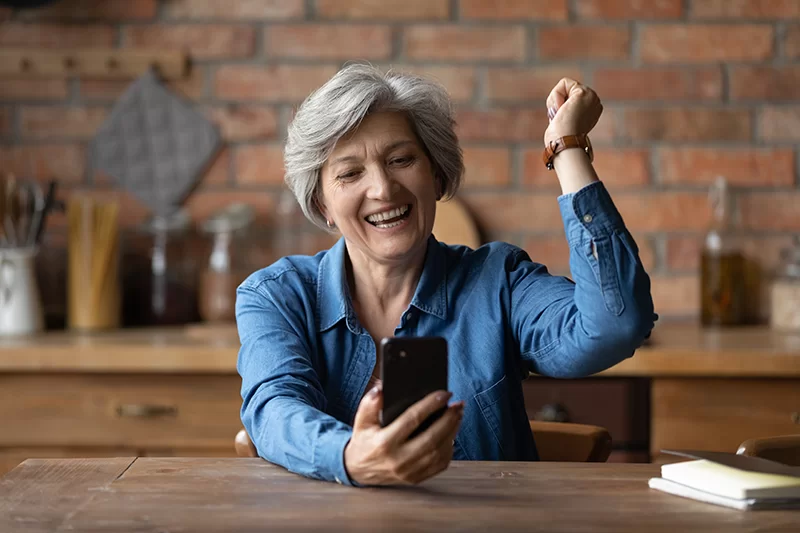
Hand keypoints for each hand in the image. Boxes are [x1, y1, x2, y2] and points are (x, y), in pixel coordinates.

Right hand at [343, 385, 464, 485]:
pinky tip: (452, 434)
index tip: (444, 394)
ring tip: (458, 416)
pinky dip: (449, 448)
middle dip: (449, 419)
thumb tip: (381, 389)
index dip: (431, 405)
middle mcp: (398, 459)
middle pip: (432, 437)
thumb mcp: (361, 421)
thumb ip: (370, 404)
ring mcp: (409, 471)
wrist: (358, 470)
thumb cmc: (364, 441)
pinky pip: (439, 464)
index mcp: (385, 442)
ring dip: (453, 432)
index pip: (412, 419)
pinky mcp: (416, 478)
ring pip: (439, 452)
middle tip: (458, 405)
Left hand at [543, 78, 602, 146]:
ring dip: (556, 101)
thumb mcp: (564, 123)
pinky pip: (564, 83)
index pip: (570, 98)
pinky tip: (561, 110)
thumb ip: (565, 114)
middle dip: (558, 104)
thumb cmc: (561, 141)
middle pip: (567, 90)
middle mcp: (595, 102)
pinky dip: (556, 96)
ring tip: (561, 116)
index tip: (563, 122)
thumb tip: (559, 111)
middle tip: (561, 119)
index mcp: (592, 110)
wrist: (565, 145)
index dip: (560, 108)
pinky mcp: (583, 93)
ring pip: (565, 86)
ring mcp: (591, 96)